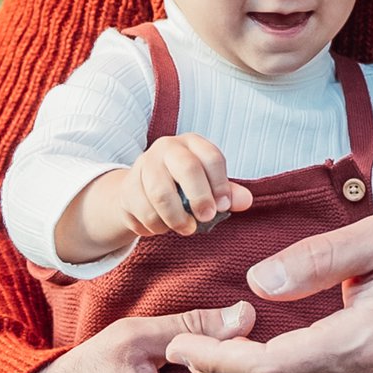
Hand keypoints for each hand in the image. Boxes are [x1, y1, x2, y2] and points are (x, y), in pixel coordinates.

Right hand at [124, 134, 250, 238]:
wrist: (141, 192)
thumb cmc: (183, 187)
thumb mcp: (209, 186)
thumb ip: (228, 193)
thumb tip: (245, 201)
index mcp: (193, 144)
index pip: (212, 157)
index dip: (220, 184)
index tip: (223, 206)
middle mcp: (167, 148)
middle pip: (187, 168)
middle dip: (200, 197)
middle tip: (207, 218)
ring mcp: (144, 165)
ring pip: (161, 194)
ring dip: (176, 218)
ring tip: (186, 228)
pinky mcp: (128, 186)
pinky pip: (143, 212)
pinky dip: (156, 226)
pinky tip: (162, 226)